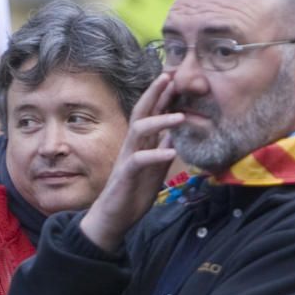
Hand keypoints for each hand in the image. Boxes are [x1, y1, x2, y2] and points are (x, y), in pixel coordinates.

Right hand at [80, 73, 183, 251]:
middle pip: (141, 112)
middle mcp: (132, 146)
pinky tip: (172, 152)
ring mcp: (127, 158)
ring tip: (180, 116)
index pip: (150, 113)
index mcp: (140, 144)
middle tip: (170, 76)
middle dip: (155, 93)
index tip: (176, 78)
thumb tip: (174, 133)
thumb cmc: (132, 194)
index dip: (162, 95)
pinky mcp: (125, 175)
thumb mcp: (154, 170)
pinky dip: (156, 155)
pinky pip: (139, 160)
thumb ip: (161, 151)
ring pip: (139, 130)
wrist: (114, 218)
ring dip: (160, 121)